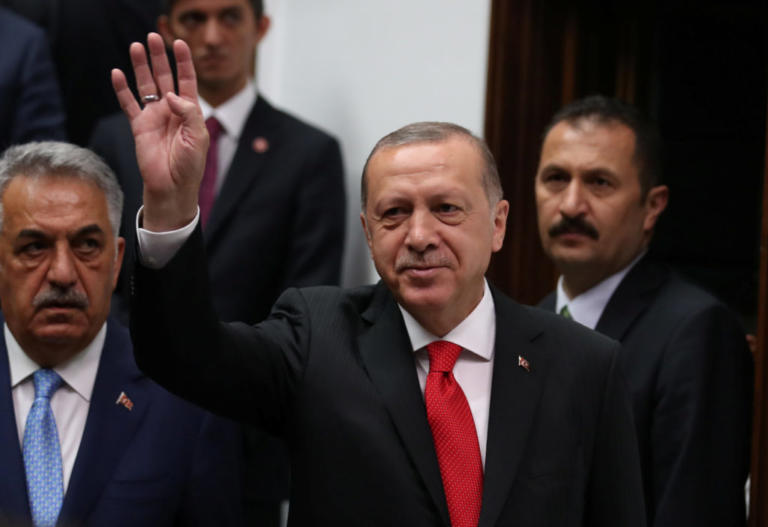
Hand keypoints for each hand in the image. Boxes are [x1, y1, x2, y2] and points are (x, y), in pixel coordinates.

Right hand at [111, 33, 207, 230]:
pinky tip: (117, 73)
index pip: (186, 80)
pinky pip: (129, 104)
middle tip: (152, 37)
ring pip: (146, 86)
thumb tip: (171, 95)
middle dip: (159, 57)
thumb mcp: (198, 138)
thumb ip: (189, 113)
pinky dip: (122, 90)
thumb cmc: (189, 165)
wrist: (172, 187)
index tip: (179, 43)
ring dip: (141, 67)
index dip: (183, 61)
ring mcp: (154, 117)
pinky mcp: (139, 127)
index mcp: (189, 111)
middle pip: (164, 77)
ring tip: (136, 47)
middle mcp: (171, 110)